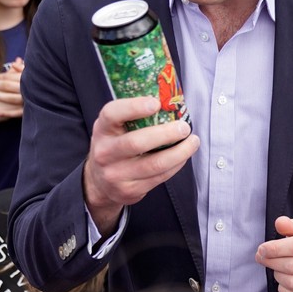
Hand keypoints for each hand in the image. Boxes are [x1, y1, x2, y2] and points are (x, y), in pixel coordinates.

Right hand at [83, 96, 197, 232]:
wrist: (99, 183)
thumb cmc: (115, 146)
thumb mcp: (115, 128)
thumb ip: (134, 117)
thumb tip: (170, 101)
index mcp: (103, 129)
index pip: (112, 114)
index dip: (134, 107)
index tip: (156, 103)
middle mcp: (105, 152)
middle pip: (136, 143)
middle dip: (166, 134)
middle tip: (184, 127)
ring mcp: (116, 174)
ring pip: (154, 164)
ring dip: (180, 152)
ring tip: (193, 141)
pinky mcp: (130, 190)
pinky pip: (159, 177)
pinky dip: (176, 165)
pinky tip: (184, 155)